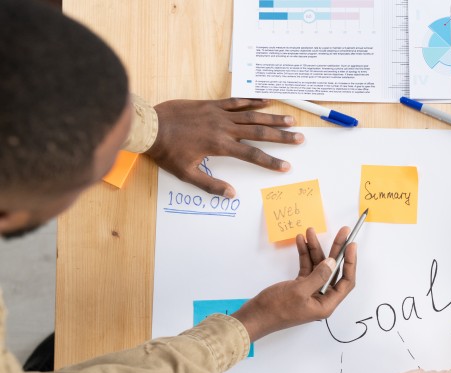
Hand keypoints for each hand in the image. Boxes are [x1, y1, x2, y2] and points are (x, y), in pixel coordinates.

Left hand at [146, 98, 303, 196]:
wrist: (150, 126)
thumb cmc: (167, 151)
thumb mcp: (187, 174)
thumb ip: (211, 184)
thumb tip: (232, 194)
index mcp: (220, 146)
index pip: (252, 155)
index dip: (271, 161)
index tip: (286, 166)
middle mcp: (224, 128)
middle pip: (259, 132)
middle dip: (281, 137)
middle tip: (299, 138)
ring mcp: (219, 113)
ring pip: (251, 115)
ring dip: (272, 117)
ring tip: (290, 119)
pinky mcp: (211, 104)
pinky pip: (236, 101)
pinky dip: (252, 100)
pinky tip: (265, 100)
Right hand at [232, 226, 355, 341]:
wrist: (255, 316)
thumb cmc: (276, 309)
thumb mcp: (300, 291)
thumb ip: (318, 276)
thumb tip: (332, 263)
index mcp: (326, 304)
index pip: (346, 282)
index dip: (350, 263)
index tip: (351, 245)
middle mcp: (321, 298)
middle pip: (334, 271)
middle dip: (336, 251)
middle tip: (342, 232)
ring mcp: (310, 291)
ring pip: (318, 266)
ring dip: (315, 249)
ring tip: (310, 232)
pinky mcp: (299, 286)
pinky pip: (306, 268)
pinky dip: (304, 255)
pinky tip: (301, 241)